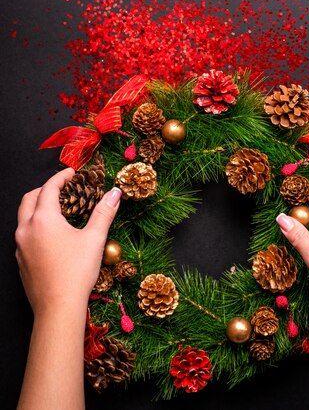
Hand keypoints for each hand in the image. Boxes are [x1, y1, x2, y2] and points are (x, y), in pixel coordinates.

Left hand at [15, 168, 121, 315]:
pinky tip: (53, 237)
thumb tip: (115, 192)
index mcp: (43, 219)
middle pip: (29, 199)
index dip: (61, 177)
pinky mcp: (21, 262)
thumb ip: (104, 212)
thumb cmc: (77, 272)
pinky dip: (36, 227)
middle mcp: (26, 230)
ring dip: (38, 208)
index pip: (49, 188)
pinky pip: (25, 236)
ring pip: (24, 218)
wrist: (57, 309)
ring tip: (59, 211)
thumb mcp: (94, 239)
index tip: (72, 173)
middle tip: (63, 189)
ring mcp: (20, 247)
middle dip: (45, 189)